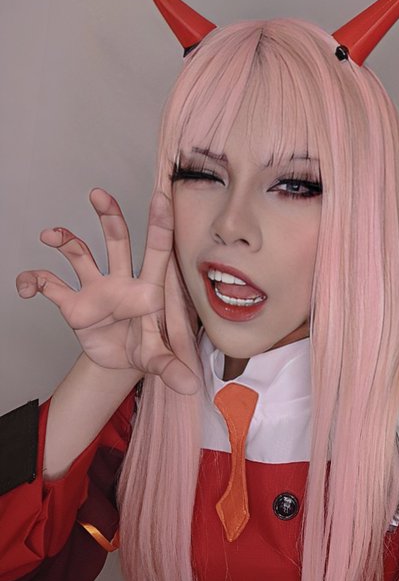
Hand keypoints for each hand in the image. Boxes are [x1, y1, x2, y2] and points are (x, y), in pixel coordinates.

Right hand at [16, 188, 197, 393]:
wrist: (122, 361)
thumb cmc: (146, 349)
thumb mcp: (159, 359)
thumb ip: (172, 368)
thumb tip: (190, 386)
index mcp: (149, 289)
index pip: (158, 251)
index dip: (159, 225)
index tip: (161, 197)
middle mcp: (122, 281)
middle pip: (117, 240)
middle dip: (109, 216)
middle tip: (98, 194)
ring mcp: (97, 288)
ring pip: (81, 253)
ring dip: (66, 240)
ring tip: (51, 235)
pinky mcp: (74, 304)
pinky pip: (51, 285)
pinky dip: (35, 281)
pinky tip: (25, 288)